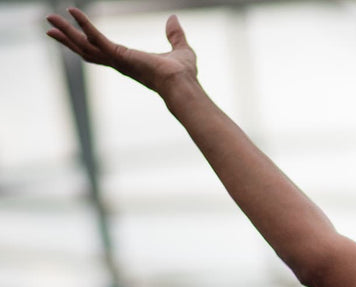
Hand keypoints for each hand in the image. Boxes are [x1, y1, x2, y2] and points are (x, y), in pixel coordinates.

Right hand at [46, 8, 195, 95]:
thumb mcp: (180, 48)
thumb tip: (173, 19)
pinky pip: (95, 37)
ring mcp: (116, 60)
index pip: (102, 52)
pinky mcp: (118, 55)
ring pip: (84, 45)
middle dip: (68, 39)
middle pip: (86, 50)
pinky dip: (84, 24)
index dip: (86, 42)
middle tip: (49, 28)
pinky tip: (73, 12)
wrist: (183, 83)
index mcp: (129, 62)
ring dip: (66, 32)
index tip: (73, 34)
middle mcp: (119, 63)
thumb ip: (174, 35)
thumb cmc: (184, 74)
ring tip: (49, 19)